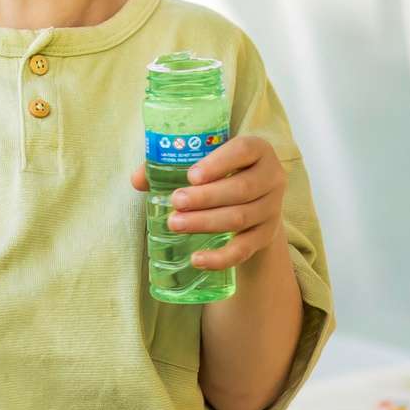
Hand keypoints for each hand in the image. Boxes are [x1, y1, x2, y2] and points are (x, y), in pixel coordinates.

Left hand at [128, 134, 288, 272]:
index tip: (191, 175)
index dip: (218, 162)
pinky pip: (244, 249)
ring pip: (240, 218)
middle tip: (175, 202)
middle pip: (242, 188)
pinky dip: (221, 257)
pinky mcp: (265, 236)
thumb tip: (137, 180)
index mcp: (257, 150)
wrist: (253, 200)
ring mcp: (271, 208)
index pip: (244, 150)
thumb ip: (169, 166)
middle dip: (206, 197)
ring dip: (206, 222)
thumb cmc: (219, 174)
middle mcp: (271, 177)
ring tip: (176, 224)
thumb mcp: (203, 162)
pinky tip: (197, 259)